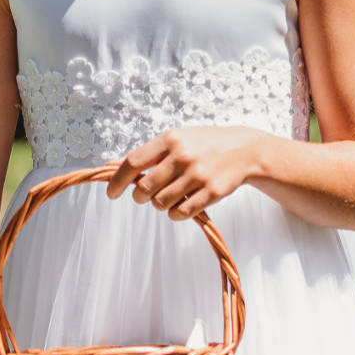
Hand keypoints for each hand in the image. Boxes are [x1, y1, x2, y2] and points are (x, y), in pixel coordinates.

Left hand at [106, 126, 270, 218]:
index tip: (112, 193)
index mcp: (170, 139)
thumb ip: (147, 154)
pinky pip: (180, 213)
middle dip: (141, 197)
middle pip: (144, 189)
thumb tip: (111, 165)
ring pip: (161, 203)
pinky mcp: (211, 192)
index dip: (118, 181)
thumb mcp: (176, 140)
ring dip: (160, 205)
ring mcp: (198, 174)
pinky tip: (180, 206)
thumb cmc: (204, 144)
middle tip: (147, 195)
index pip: (133, 163)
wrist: (244, 149)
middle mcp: (182, 156)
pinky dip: (175, 214)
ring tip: (169, 197)